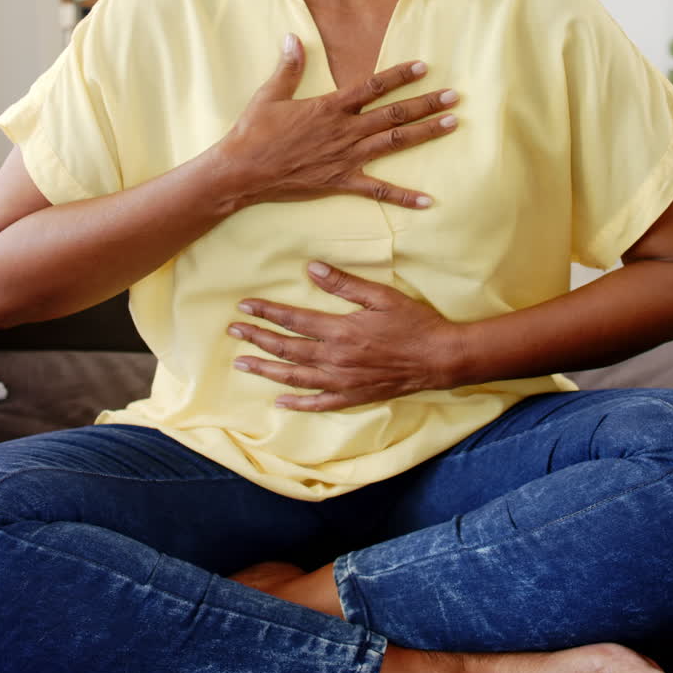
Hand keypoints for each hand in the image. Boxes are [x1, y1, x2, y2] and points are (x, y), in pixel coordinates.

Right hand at [222, 35, 458, 210]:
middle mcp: (344, 130)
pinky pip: (378, 190)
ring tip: (451, 125)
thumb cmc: (254, 132)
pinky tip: (428, 201)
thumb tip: (292, 37)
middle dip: (426, 104)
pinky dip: (404, 197)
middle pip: (394, 114)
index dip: (400, 75)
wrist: (243, 170)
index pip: (373, 87)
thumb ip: (289, 67)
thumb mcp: (270, 94)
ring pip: (394, 142)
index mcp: (330, 107)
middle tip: (454, 97)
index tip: (424, 67)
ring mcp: (346, 157)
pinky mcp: (341, 182)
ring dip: (425, 133)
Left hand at [227, 261, 463, 410]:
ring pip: (295, 377)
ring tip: (242, 364)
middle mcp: (336, 359)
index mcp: (340, 331)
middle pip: (287, 349)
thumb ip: (344, 284)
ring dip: (266, 369)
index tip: (244, 306)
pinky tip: (280, 401)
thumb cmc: (413, 323)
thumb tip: (312, 268)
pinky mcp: (354, 396)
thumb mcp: (381, 296)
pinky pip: (319, 403)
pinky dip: (298, 404)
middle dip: (257, 339)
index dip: (267, 312)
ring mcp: (343, 381)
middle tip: (233, 331)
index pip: (293, 320)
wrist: (440, 358)